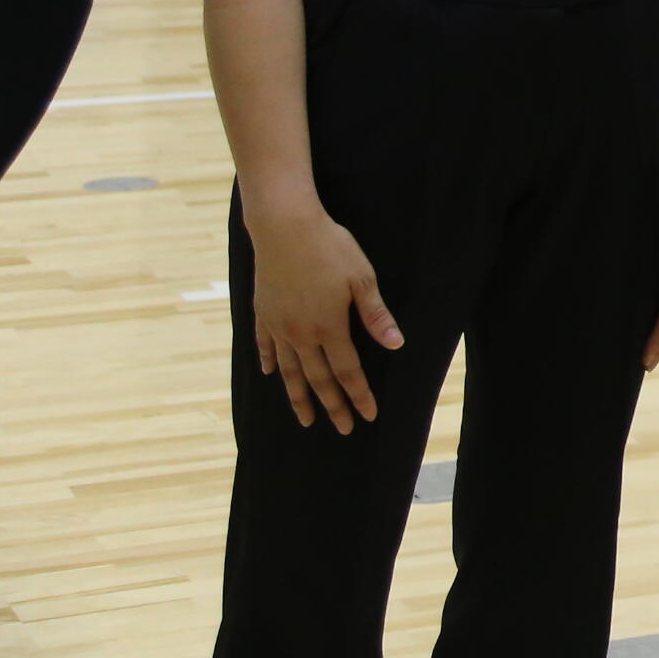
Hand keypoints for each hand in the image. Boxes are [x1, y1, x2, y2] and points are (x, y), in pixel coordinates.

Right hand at [246, 202, 401, 430]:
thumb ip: (376, 315)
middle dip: (332, 406)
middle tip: (341, 430)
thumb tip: (396, 344)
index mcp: (328, 327)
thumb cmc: (330, 248)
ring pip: (288, 371)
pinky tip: (270, 373)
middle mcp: (300, 334)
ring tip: (305, 419)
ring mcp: (278, 326)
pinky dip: (269, 362)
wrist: (284, 228)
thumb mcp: (362, 278)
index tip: (367, 417)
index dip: (358, 396)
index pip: (347, 372)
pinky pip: (265, 346)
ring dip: (298, 396)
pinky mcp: (263, 313)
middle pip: (318, 379)